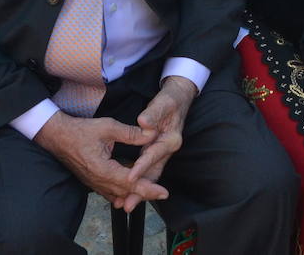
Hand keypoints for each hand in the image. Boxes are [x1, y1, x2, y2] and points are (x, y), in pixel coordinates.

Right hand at [34, 113, 164, 207]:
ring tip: (149, 191)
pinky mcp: (91, 181)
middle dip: (145, 194)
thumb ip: (130, 133)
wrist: (58, 136)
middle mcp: (98, 181)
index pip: (130, 183)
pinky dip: (121, 191)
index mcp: (103, 169)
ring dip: (133, 193)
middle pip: (126, 192)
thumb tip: (151, 134)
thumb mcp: (108, 127)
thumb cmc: (80, 130)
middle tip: (161, 194)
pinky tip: (129, 189)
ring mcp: (94, 183)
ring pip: (118, 193)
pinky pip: (109, 191)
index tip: (163, 192)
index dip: (148, 188)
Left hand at [120, 76, 195, 211]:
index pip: (153, 155)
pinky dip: (139, 181)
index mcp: (171, 139)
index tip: (129, 178)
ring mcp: (163, 153)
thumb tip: (144, 122)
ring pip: (151, 175)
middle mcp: (168, 149)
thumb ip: (153, 112)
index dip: (141, 167)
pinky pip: (148, 170)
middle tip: (127, 204)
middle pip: (154, 173)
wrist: (179, 99)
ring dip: (139, 190)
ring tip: (125, 204)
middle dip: (141, 190)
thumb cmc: (170, 100)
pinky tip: (127, 190)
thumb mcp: (163, 102)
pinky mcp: (157, 153)